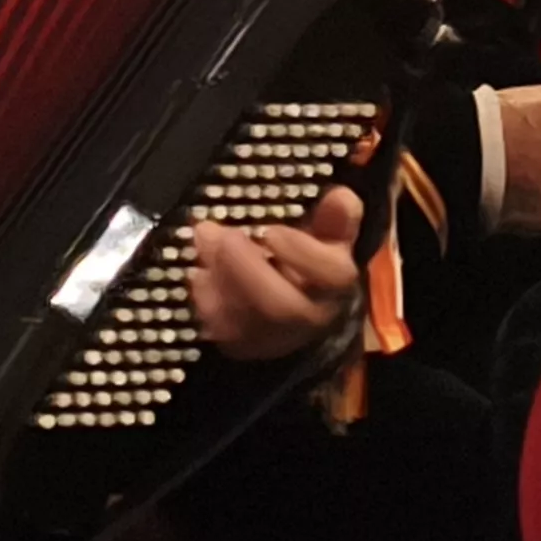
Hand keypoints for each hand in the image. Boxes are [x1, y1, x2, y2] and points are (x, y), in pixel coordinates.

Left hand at [187, 185, 361, 362]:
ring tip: (205, 238)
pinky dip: (205, 295)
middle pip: (283, 306)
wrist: (293, 315)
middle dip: (247, 268)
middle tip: (224, 235)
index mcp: (335, 283)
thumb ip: (335, 217)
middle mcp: (310, 316)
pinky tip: (199, 270)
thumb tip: (341, 194)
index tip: (270, 231)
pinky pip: (219, 327)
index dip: (301, 252)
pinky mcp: (241, 346)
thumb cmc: (308, 264)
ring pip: (246, 319)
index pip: (333, 275)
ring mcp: (273, 337)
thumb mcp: (327, 238)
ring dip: (219, 276)